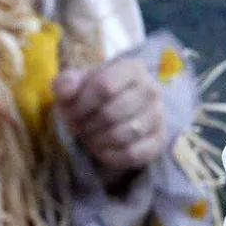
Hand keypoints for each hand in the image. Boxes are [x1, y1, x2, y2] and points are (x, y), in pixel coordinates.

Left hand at [54, 58, 167, 184]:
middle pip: (112, 113)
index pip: (104, 86)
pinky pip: (132, 154)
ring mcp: (158, 116)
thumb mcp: (74, 83)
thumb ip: (65, 83)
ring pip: (122, 135)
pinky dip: (110, 156)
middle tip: (78, 128)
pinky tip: (102, 150)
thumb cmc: (92, 95)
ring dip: (97, 141)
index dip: (81, 104)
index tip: (71, 112)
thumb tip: (66, 92)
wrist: (115, 112)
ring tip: (89, 138)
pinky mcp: (159, 140)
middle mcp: (152, 90)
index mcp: (133, 69)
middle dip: (87, 125)